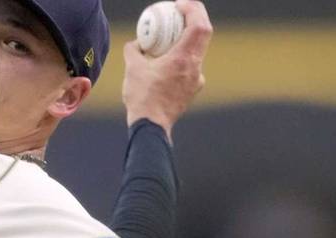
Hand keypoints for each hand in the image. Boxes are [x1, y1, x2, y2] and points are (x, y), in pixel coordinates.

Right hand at [122, 0, 212, 138]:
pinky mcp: (193, 90)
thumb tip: (136, 43)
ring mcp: (197, 79)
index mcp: (184, 58)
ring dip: (185, 42)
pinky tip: (166, 66)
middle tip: (178, 16)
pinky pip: (190, 68)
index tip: (179, 5)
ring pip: (196, 52)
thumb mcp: (132, 69)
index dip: (193, 10)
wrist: (151, 127)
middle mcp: (196, 67)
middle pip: (203, 34)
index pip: (199, 25)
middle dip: (192, 21)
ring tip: (168, 42)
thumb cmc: (142, 98)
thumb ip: (134, 51)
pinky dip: (181, 61)